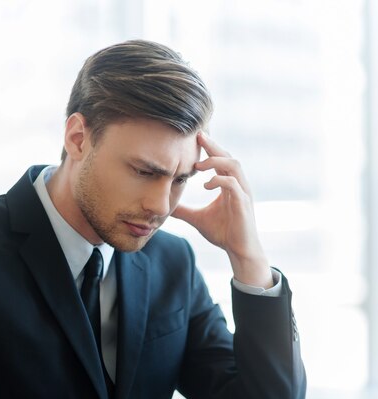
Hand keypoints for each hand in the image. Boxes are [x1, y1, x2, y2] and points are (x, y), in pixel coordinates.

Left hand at [172, 133, 272, 287]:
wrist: (239, 251)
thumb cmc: (223, 233)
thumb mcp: (197, 219)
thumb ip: (184, 211)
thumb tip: (166, 207)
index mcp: (229, 184)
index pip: (221, 159)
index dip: (209, 148)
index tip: (194, 138)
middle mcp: (238, 185)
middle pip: (228, 155)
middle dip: (212, 145)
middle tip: (197, 136)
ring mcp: (242, 193)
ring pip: (234, 165)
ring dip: (216, 161)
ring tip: (198, 166)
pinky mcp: (243, 203)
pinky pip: (233, 184)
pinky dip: (219, 181)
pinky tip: (206, 185)